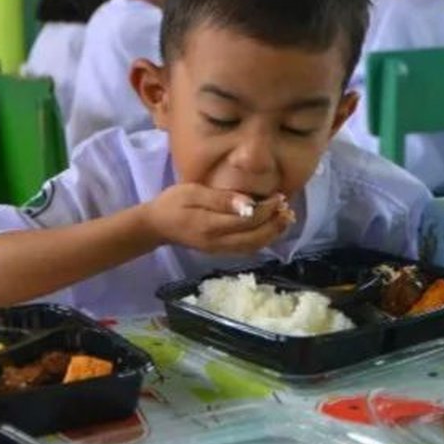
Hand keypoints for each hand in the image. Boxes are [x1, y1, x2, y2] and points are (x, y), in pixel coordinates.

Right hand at [144, 184, 295, 254]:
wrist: (156, 226)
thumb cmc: (173, 203)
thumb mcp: (192, 192)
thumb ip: (220, 199)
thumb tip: (248, 203)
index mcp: (210, 225)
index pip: (247, 220)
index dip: (267, 210)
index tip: (279, 196)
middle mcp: (218, 242)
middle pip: (254, 237)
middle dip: (274, 224)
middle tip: (287, 208)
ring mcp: (219, 249)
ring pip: (253, 246)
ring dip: (272, 234)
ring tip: (285, 218)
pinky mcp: (220, 251)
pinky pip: (246, 249)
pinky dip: (262, 240)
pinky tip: (270, 229)